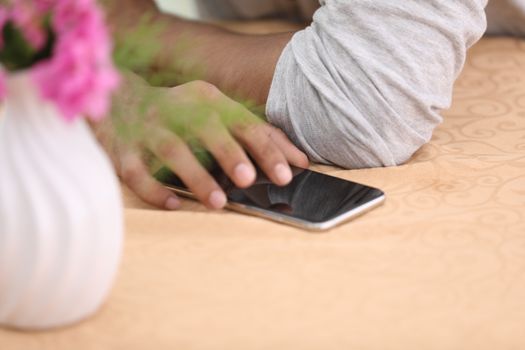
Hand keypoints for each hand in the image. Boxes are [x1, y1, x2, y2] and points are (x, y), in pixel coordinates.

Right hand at [93, 78, 308, 209]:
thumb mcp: (218, 114)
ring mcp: (148, 129)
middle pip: (205, 127)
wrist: (118, 102)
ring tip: (218, 201)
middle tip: (249, 180)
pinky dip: (155, 189)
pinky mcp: (122, 150)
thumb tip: (300, 161)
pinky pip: (137, 171)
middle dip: (229, 154)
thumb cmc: (180, 114)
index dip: (265, 148)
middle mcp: (177, 108)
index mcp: (205, 99)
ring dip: (196, 176)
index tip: (285, 175)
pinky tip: (174, 203)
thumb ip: (258, 135)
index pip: (242, 122)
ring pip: (172, 149)